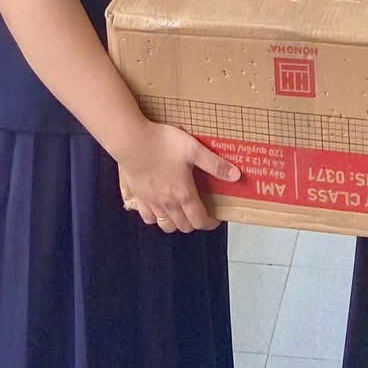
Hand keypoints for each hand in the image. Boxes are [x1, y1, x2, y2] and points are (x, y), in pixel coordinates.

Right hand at [116, 121, 241, 233]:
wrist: (130, 140)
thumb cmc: (162, 143)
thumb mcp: (193, 149)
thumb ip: (214, 164)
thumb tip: (236, 176)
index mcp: (183, 194)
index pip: (199, 220)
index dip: (210, 223)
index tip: (215, 219)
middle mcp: (167, 203)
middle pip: (184, 226)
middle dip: (195, 223)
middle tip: (200, 212)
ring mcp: (151, 202)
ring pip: (166, 225)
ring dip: (176, 224)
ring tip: (182, 213)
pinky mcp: (137, 197)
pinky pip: (148, 217)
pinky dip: (156, 218)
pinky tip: (159, 207)